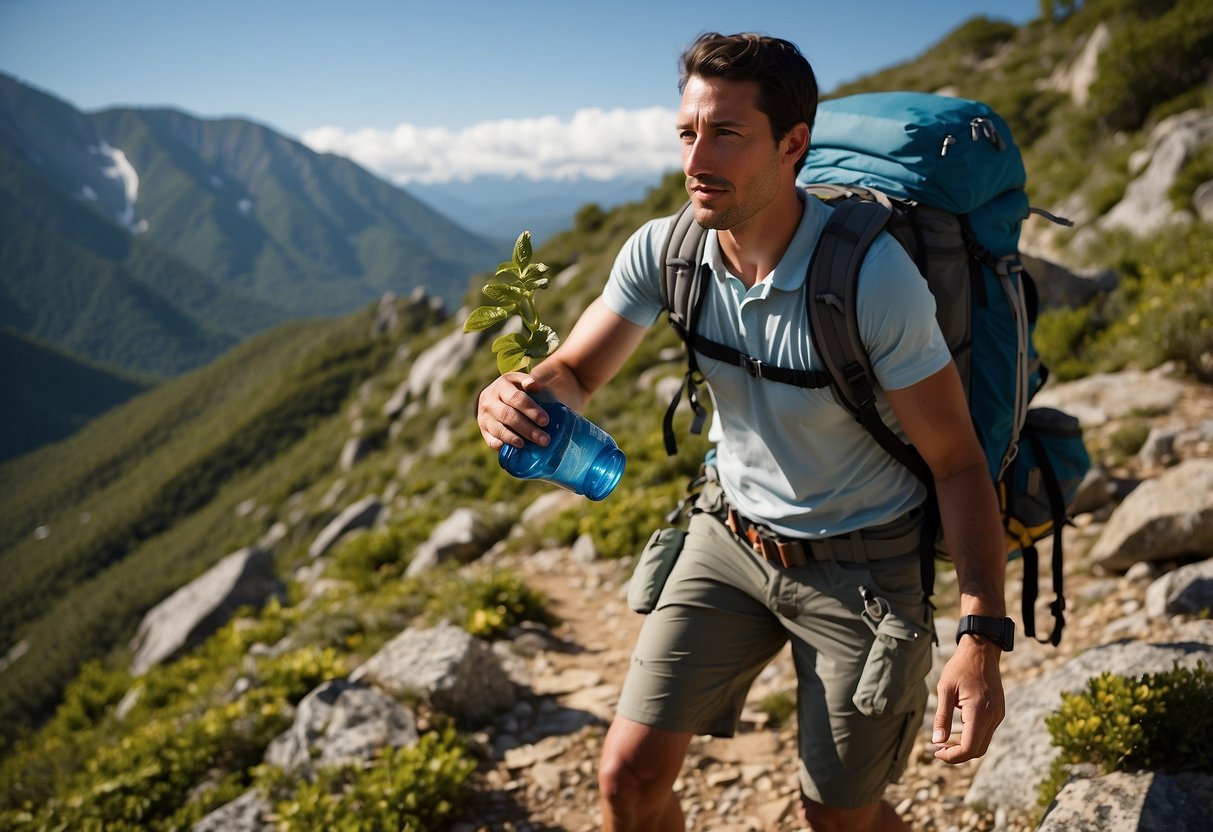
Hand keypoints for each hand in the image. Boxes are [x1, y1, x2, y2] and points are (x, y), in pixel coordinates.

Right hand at [477, 373, 550, 450]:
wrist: (497, 395)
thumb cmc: (517, 389)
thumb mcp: (522, 381)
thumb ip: (530, 382)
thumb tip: (535, 386)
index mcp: (502, 385)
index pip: (516, 398)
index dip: (531, 410)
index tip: (545, 421)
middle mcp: (489, 400)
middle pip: (508, 415)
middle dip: (527, 429)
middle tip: (544, 439)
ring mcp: (484, 416)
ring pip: (498, 429)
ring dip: (513, 439)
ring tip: (526, 445)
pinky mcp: (483, 429)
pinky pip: (490, 440)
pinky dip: (500, 445)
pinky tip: (510, 449)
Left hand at [931, 635, 1004, 763]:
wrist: (981, 651)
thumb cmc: (960, 667)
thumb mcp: (945, 689)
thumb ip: (942, 717)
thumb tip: (937, 741)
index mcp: (980, 712)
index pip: (970, 748)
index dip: (953, 756)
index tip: (936, 752)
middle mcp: (993, 717)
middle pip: (978, 750)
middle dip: (958, 754)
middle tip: (938, 748)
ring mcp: (998, 715)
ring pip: (983, 743)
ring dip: (965, 747)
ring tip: (945, 740)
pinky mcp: (998, 712)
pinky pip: (986, 733)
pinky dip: (972, 737)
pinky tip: (957, 730)